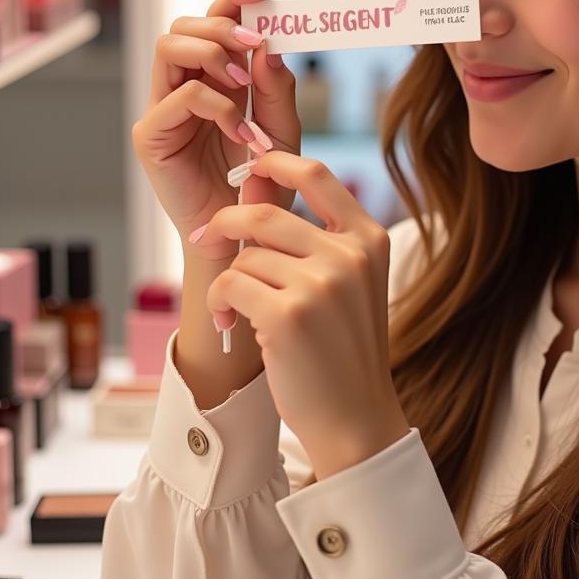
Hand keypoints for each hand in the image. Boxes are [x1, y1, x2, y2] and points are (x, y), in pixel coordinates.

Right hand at [131, 0, 301, 261]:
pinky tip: (242, 131)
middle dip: (220, 24)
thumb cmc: (262, 182)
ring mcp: (163, 109)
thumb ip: (276, 88)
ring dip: (211, 53)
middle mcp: (183, 86)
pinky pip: (178, 98)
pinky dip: (216, 106)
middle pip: (183, 25)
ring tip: (242, 80)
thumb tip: (268, 46)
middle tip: (255, 41)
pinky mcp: (152, 136)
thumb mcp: (281, 129)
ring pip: (168, 47)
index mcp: (214, 78)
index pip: (214, 23)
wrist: (246, 236)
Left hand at [198, 151, 410, 479]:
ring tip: (238, 308)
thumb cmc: (345, 348)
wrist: (356, 418)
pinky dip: (221, 302)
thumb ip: (316, 237)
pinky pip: (231, 283)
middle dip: (228, 224)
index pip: (318, 175)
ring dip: (230, 279)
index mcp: (370, 239)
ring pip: (245, 254)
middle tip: (208, 237)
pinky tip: (233, 322)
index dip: (278, 160)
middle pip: (267, 213)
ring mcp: (321, 283)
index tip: (252, 163)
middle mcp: (350, 254)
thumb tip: (257, 182)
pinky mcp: (288, 315)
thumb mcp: (350, 282)